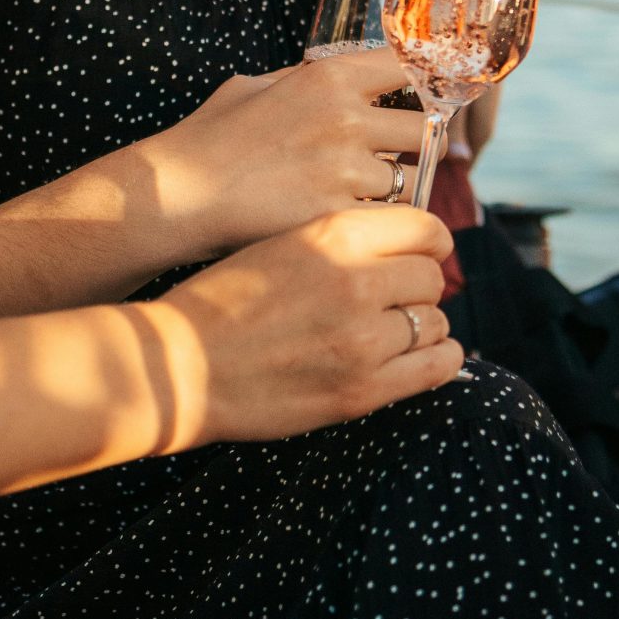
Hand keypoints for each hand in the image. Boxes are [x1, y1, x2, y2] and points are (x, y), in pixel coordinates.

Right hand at [141, 49, 421, 259]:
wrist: (175, 195)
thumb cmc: (208, 139)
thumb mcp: (255, 86)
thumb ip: (303, 77)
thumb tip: (338, 73)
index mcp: (328, 77)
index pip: (407, 64)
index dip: (422, 81)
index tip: (423, 96)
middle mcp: (346, 118)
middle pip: (426, 127)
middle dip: (420, 143)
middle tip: (408, 156)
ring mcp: (345, 170)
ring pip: (413, 179)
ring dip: (400, 190)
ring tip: (373, 197)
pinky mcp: (339, 217)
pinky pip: (390, 222)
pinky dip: (381, 226)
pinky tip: (358, 227)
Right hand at [147, 205, 462, 444]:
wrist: (179, 366)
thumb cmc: (223, 301)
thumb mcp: (284, 242)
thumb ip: (344, 239)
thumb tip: (405, 244)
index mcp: (334, 233)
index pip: (425, 227)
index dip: (431, 242)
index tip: (426, 252)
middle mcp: (356, 280)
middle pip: (433, 276)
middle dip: (420, 286)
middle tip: (401, 298)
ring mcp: (363, 339)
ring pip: (436, 322)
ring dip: (423, 326)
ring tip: (396, 332)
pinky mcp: (362, 390)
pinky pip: (436, 367)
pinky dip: (438, 359)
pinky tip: (423, 357)